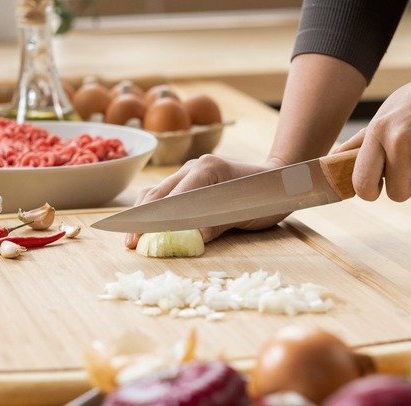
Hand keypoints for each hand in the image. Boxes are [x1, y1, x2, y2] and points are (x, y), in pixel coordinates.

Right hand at [125, 155, 287, 248]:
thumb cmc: (266, 196)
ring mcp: (190, 171)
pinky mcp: (190, 179)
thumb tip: (188, 240)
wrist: (280, 179)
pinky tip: (146, 226)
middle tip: (131, 244)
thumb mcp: (244, 213)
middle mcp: (194, 166)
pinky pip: (165, 193)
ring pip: (157, 192)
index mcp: (207, 170)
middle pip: (158, 194)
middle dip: (141, 220)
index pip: (173, 198)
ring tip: (132, 239)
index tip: (141, 238)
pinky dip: (153, 210)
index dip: (156, 220)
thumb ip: (215, 225)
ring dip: (143, 215)